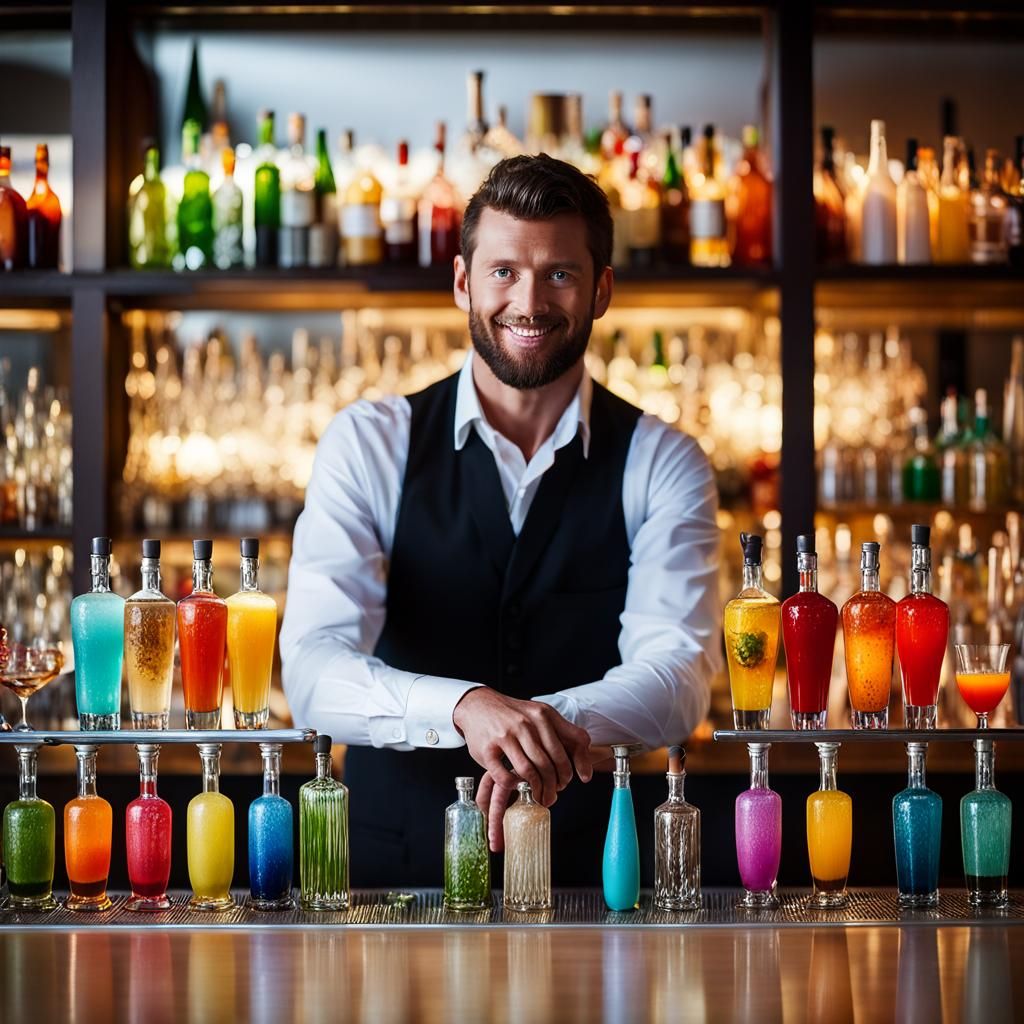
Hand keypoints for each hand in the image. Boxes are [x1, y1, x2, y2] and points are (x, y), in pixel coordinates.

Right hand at [453, 688, 592, 847]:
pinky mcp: (487, 749)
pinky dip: (514, 786)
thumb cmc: (515, 715)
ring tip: (538, 796)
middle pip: (550, 764)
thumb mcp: (542, 716)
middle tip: (552, 795)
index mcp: (544, 715)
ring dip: (537, 790)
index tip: (567, 782)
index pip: (569, 747)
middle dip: (554, 785)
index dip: (572, 770)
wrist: (478, 705)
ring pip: (529, 772)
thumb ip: (566, 736)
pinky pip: (506, 777)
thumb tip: (585, 773)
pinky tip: (516, 784)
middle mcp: (526, 723)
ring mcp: (505, 735)